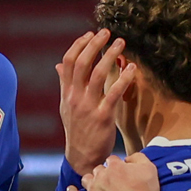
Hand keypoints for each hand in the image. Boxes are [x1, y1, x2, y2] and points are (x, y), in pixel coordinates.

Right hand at [56, 29, 133, 174]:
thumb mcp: (66, 106)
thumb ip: (64, 84)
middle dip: (95, 44)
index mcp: (67, 93)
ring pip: (98, 74)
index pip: (68, 62)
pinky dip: (124, 78)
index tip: (90, 34)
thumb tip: (58, 65)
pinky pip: (114, 93)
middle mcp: (75, 97)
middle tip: (107, 33)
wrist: (82, 157)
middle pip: (82, 63)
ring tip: (121, 44)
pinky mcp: (103, 117)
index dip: (79, 45)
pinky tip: (132, 68)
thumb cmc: (77, 130)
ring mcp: (88, 107)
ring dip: (110, 55)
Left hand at [67, 153, 161, 190]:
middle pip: (99, 169)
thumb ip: (138, 157)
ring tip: (96, 186)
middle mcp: (101, 175)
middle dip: (104, 174)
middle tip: (111, 183)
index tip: (121, 173)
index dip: (117, 166)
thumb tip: (128, 158)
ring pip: (86, 179)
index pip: (112, 160)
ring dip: (91, 181)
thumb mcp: (149, 168)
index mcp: (115, 165)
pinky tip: (72, 190)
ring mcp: (93, 189)